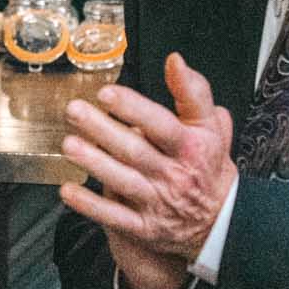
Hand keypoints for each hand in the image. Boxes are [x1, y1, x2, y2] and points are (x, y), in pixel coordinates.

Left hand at [58, 53, 237, 275]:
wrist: (220, 221)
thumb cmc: (206, 165)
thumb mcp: (212, 126)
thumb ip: (194, 92)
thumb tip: (175, 62)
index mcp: (191, 147)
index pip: (162, 125)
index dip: (134, 108)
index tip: (107, 94)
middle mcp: (173, 174)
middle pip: (135, 150)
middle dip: (102, 130)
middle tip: (74, 111)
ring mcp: (157, 202)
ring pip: (122, 181)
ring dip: (94, 163)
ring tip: (69, 145)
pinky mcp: (144, 227)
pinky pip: (115, 216)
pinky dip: (91, 205)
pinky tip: (68, 191)